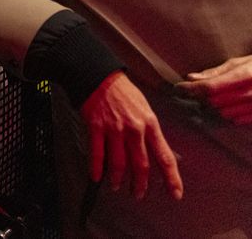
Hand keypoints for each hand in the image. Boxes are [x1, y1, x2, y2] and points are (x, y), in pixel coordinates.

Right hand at [81, 71, 181, 200]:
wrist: (99, 76)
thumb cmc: (124, 93)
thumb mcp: (146, 110)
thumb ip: (152, 133)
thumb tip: (162, 153)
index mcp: (150, 125)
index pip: (165, 156)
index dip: (171, 178)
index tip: (175, 194)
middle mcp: (134, 129)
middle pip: (140, 164)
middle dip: (140, 184)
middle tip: (137, 194)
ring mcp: (114, 129)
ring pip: (118, 163)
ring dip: (118, 179)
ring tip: (116, 187)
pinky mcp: (96, 127)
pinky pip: (97, 153)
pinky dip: (97, 168)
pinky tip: (97, 177)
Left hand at [178, 54, 251, 123]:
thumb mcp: (241, 63)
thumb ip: (217, 72)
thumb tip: (192, 78)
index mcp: (245, 76)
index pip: (210, 87)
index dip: (191, 88)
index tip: (179, 87)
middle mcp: (251, 93)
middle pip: (214, 102)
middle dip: (202, 97)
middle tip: (197, 91)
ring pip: (223, 113)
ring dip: (215, 107)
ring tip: (218, 97)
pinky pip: (237, 121)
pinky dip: (230, 114)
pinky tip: (232, 106)